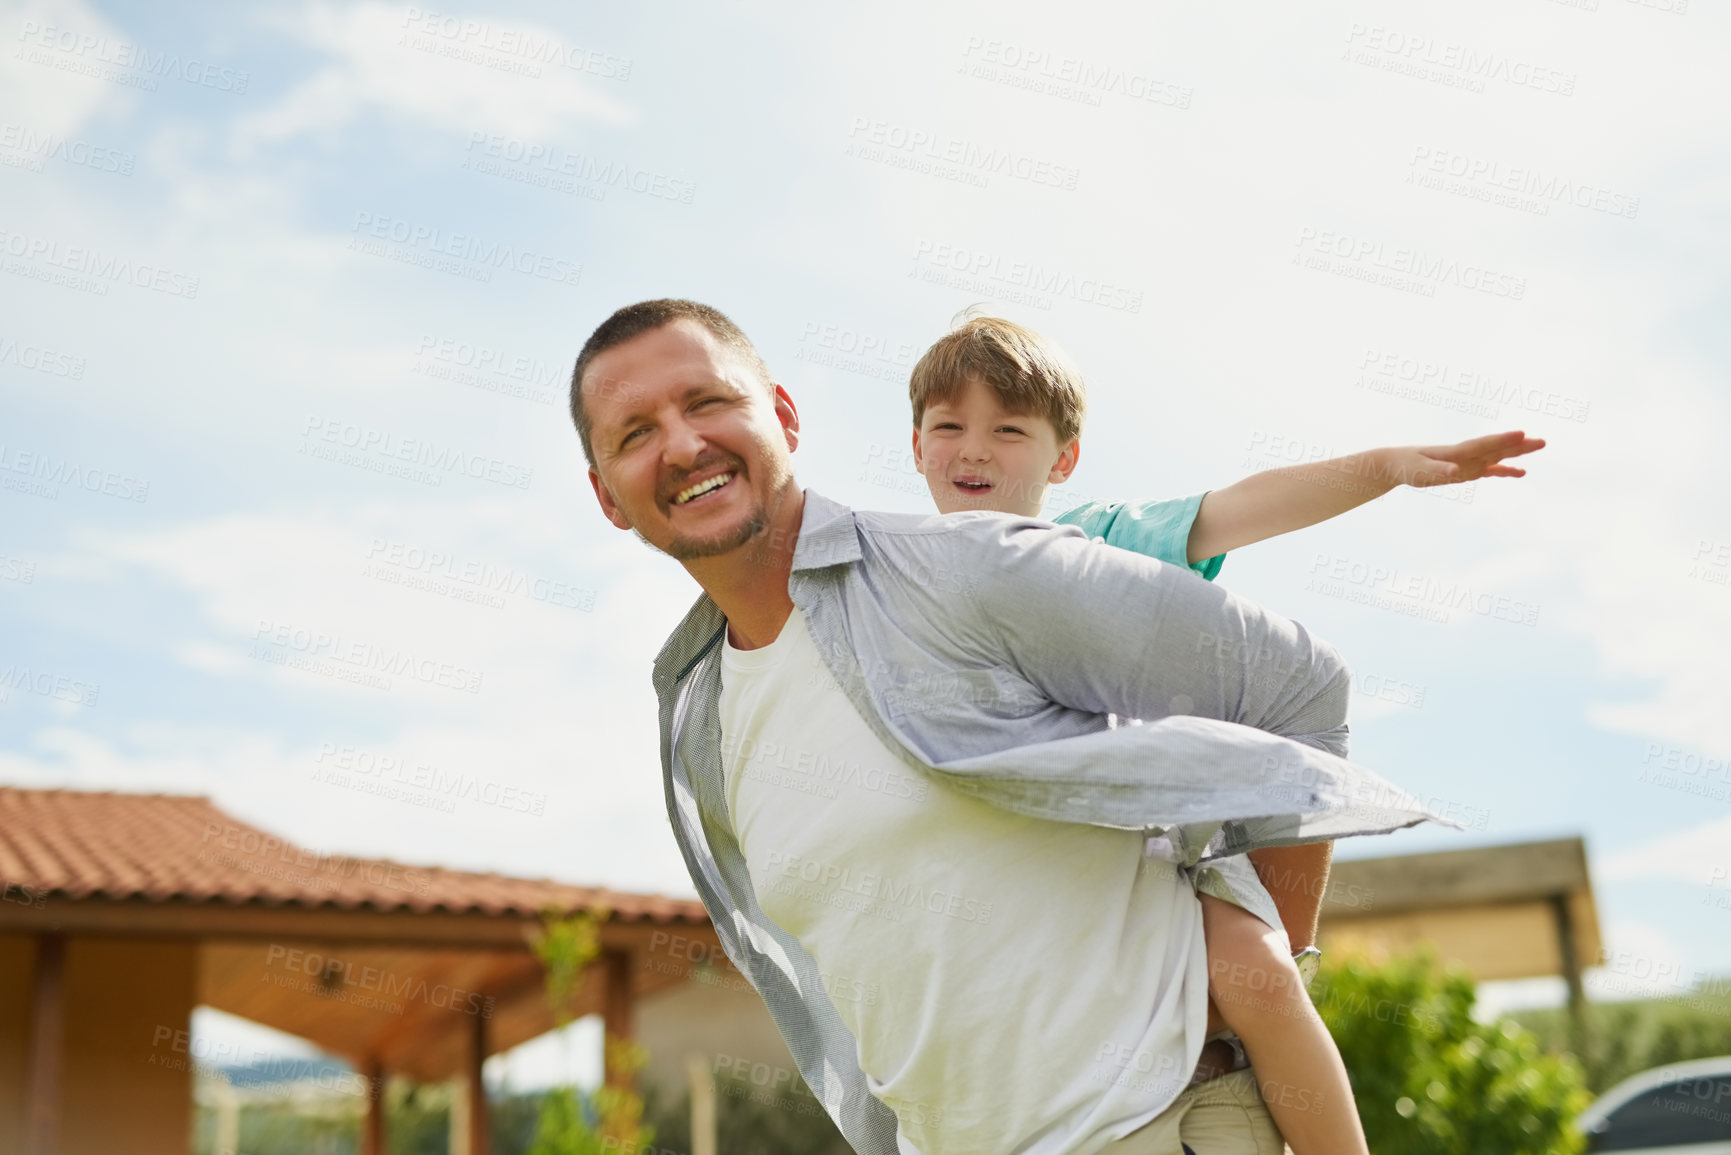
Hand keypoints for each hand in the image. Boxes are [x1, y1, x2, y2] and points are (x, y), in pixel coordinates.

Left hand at [1383, 430, 1545, 487]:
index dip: (1502, 440)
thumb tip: (1456, 472)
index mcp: (1456, 452)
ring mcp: (1469, 461)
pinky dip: (1506, 470)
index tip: (1522, 434)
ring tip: (1539, 446)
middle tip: (1542, 441)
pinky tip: (1521, 473)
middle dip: (1519, 445)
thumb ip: (1439, 470)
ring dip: (1518, 452)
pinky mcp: (1467, 470)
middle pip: (1497, 447)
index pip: (1484, 444)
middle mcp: (1467, 454)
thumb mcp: (1420, 470)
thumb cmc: (1407, 466)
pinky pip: (1491, 470)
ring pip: (1498, 455)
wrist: (1396, 464)